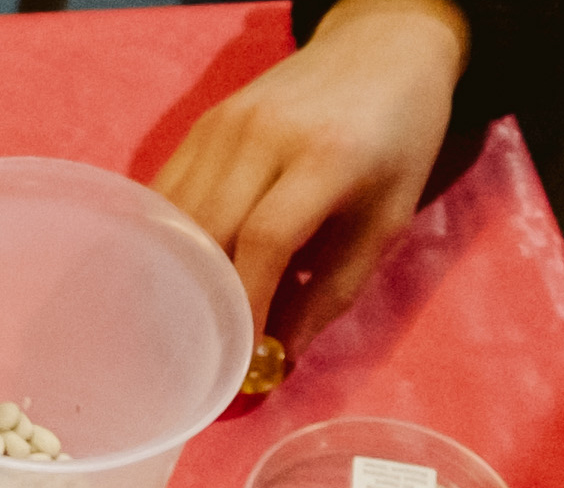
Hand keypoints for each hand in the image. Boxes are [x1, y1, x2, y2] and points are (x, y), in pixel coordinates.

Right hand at [151, 0, 467, 354]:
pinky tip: (177, 278)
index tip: (241, 361)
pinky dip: (166, 244)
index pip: (266, 240)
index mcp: (327, 156)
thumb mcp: (385, 221)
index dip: (246, 306)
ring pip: (176, 219)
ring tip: (187, 325)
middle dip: (202, 305)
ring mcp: (224, 125)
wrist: (383, 48)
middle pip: (208, 234)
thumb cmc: (397, 140)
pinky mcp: (201, 125)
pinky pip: (165, 197)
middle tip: (205, 356)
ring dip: (176, 279)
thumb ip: (330, 293)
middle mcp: (266, 136)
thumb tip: (275, 364)